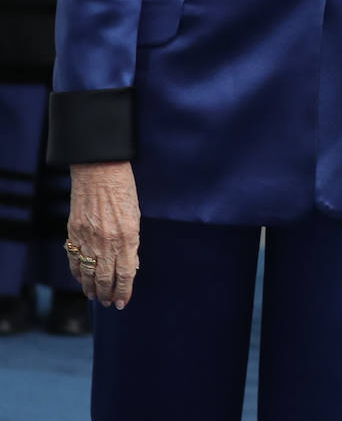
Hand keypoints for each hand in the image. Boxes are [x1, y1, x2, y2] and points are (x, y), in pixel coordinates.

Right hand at [67, 162, 139, 308]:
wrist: (99, 169)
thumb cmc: (122, 189)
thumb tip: (131, 265)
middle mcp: (107, 242)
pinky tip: (81, 279)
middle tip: (109, 303)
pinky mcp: (73, 232)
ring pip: (87, 274)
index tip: (122, 303)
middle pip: (105, 278)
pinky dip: (77, 273)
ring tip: (95, 297)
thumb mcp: (135, 215)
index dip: (124, 292)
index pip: (125, 274)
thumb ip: (132, 242)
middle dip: (107, 294)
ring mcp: (88, 238)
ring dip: (91, 288)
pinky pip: (73, 259)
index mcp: (127, 237)